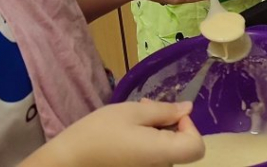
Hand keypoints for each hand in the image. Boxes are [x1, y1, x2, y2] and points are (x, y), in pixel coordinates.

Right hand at [22, 100, 203, 166]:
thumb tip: (188, 108)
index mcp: (162, 153)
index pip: (197, 146)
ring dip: (156, 129)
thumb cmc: (99, 132)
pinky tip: (128, 131)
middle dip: (168, 122)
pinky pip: (153, 156)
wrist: (69, 160)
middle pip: (180, 146)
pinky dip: (147, 141)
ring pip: (165, 149)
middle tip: (145, 105)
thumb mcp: (132, 112)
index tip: (169, 113)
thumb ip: (164, 110)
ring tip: (132, 116)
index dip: (189, 126)